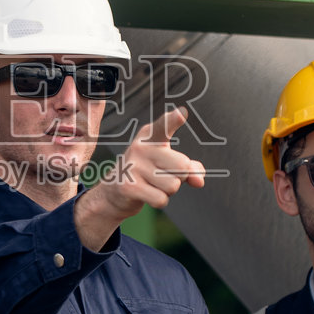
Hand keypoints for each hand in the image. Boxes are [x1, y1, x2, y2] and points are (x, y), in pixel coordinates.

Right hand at [74, 108, 205, 249]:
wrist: (115, 192)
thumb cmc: (148, 173)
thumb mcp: (169, 164)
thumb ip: (190, 168)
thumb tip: (199, 181)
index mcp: (151, 136)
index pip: (164, 126)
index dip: (173, 120)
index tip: (182, 113)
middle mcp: (141, 148)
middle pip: (182, 166)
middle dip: (179, 177)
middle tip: (161, 175)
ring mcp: (133, 166)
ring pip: (173, 185)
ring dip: (168, 191)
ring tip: (152, 185)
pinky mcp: (129, 186)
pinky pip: (161, 199)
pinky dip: (159, 201)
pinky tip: (146, 194)